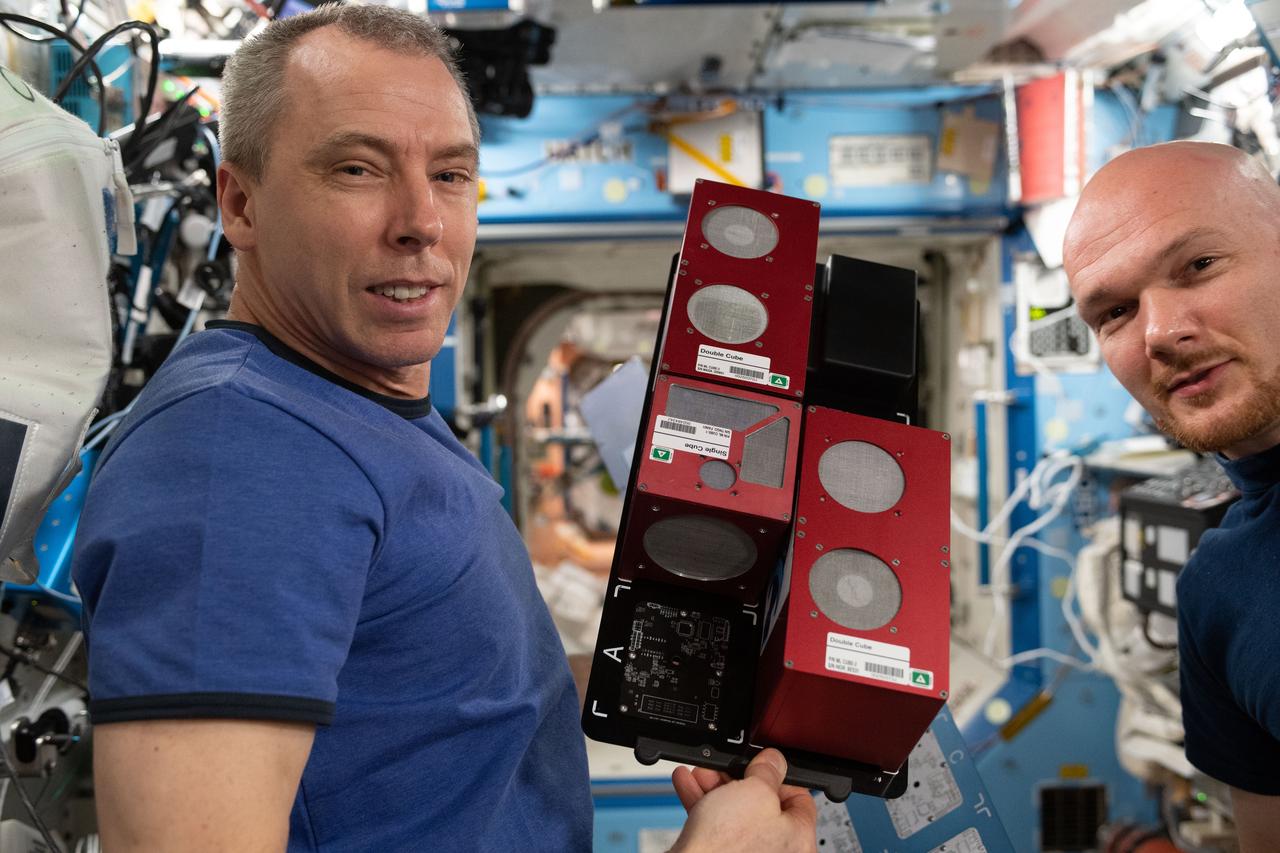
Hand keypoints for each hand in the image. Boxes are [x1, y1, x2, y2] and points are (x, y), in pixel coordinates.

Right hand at [668, 748, 817, 852]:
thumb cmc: (727, 846)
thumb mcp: (754, 792)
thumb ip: (768, 772)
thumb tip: (774, 761)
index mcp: (798, 839)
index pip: (799, 800)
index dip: (779, 776)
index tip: (762, 764)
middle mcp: (777, 851)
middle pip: (762, 803)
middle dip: (737, 778)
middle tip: (725, 766)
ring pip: (735, 812)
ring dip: (715, 787)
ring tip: (701, 773)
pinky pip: (717, 825)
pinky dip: (702, 804)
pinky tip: (688, 785)